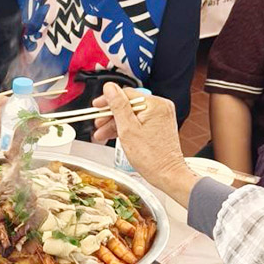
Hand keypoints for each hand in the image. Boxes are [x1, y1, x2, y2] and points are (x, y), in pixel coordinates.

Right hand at [96, 84, 194, 205]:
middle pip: (129, 105)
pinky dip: (127, 128)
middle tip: (98, 123)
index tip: (96, 106)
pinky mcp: (159, 126)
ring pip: (132, 114)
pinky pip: (139, 122)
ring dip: (116, 123)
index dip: (108, 100)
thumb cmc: (151, 157)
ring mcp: (161, 117)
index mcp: (155, 104)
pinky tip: (114, 135)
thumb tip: (110, 88)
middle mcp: (161, 107)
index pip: (126, 94)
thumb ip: (118, 106)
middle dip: (111, 115)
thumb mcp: (127, 129)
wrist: (167, 175)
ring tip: (102, 134)